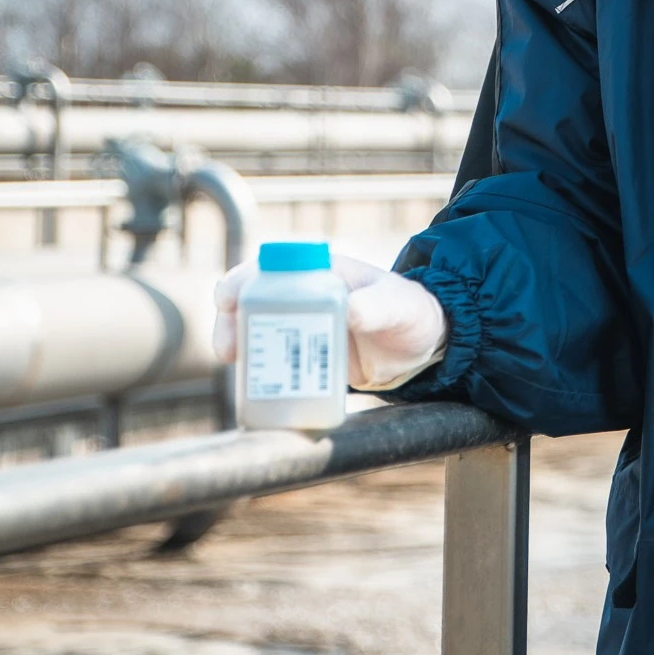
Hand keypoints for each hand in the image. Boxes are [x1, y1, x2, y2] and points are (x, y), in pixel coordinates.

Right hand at [212, 253, 447, 391]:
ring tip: (238, 369)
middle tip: (229, 349)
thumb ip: (376, 307)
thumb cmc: (412, 313)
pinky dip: (259, 372)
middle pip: (252, 300)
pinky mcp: (307, 357)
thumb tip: (349, 311)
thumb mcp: (398, 306)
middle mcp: (305, 295)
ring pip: (256, 332)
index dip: (243, 280)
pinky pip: (274, 362)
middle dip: (231, 320)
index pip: (271, 266)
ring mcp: (303, 327)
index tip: (228, 301)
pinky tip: (255, 388)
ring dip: (240, 347)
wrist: (424, 347)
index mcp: (322, 272)